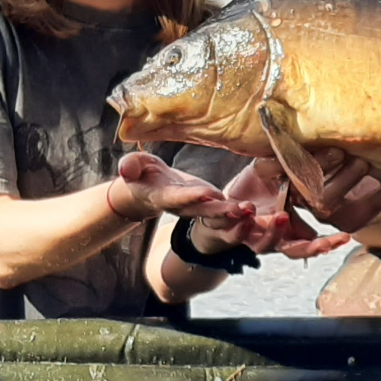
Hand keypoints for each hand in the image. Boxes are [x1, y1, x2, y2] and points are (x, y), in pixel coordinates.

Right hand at [112, 151, 254, 222]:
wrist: (148, 188)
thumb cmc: (140, 173)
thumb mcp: (134, 166)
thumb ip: (131, 166)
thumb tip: (126, 169)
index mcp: (164, 196)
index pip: (178, 197)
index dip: (191, 196)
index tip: (206, 192)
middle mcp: (183, 206)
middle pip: (202, 210)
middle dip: (219, 212)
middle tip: (237, 210)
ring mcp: (197, 207)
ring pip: (216, 214)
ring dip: (233, 214)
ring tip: (250, 210)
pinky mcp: (209, 203)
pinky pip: (224, 210)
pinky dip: (238, 212)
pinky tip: (254, 209)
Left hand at [192, 149, 378, 258]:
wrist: (214, 204)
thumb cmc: (252, 192)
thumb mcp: (278, 182)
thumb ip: (299, 178)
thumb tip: (332, 162)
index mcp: (284, 231)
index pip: (309, 243)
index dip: (326, 244)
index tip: (345, 238)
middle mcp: (269, 239)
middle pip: (292, 251)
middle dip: (309, 248)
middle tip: (321, 242)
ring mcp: (248, 237)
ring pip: (263, 244)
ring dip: (273, 232)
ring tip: (282, 217)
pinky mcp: (225, 230)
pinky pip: (232, 230)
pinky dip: (239, 221)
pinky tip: (246, 208)